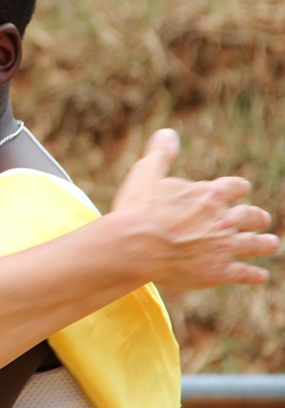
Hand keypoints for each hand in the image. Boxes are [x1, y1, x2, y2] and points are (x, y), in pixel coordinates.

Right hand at [111, 129, 279, 288]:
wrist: (136, 246)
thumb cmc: (138, 209)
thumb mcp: (146, 174)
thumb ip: (161, 154)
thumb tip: (168, 133)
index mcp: (208, 194)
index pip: (234, 187)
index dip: (238, 188)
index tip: (241, 189)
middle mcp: (223, 219)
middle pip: (249, 215)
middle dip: (255, 216)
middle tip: (260, 218)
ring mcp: (224, 247)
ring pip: (253, 243)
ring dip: (263, 242)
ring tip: (271, 242)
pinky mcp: (219, 272)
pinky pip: (245, 273)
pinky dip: (253, 274)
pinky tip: (260, 275)